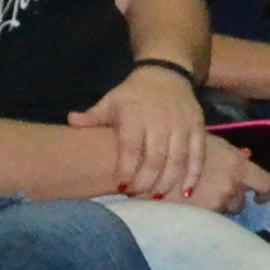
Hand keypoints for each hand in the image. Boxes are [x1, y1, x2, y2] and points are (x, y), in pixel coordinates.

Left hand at [73, 61, 213, 198]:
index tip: (122, 187)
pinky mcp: (197, 127)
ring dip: (167, 182)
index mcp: (134, 113)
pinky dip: (193, 175)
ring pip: (177, 160)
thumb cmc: (134, 93)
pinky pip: (198, 155)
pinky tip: (186, 192)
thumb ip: (93, 116)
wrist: (167, 71)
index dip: (128, 170)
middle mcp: (159, 119)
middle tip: (137, 195)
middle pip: (155, 158)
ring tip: (156, 197)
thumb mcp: (111, 100)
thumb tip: (70, 120)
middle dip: (146, 182)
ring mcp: (181, 124)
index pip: (131, 147)